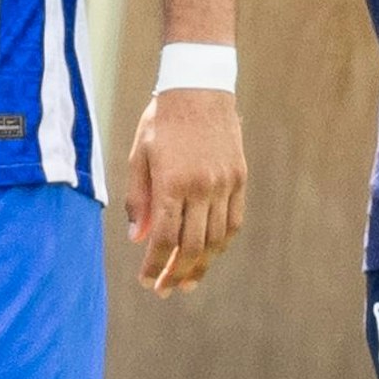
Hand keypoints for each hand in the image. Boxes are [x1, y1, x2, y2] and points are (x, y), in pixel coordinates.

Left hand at [124, 87, 245, 295]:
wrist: (199, 88)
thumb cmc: (162, 120)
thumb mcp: (140, 155)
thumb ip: (139, 198)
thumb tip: (138, 238)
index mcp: (172, 182)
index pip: (163, 237)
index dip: (154, 265)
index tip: (146, 282)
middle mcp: (202, 187)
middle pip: (192, 245)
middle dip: (177, 273)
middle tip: (165, 290)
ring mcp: (224, 184)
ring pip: (217, 238)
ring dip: (202, 265)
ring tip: (188, 281)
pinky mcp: (240, 178)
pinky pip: (234, 221)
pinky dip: (222, 242)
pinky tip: (210, 254)